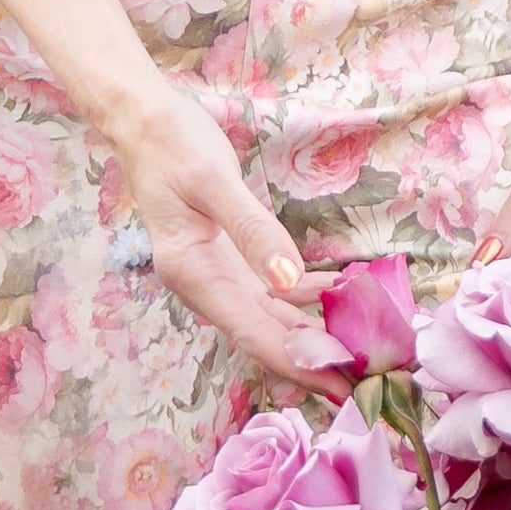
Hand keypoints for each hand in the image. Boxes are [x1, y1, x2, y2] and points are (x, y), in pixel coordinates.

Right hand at [98, 80, 341, 379]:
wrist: (145, 122)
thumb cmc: (172, 145)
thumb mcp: (212, 180)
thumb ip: (252, 231)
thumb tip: (288, 283)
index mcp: (193, 274)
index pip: (251, 332)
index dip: (296, 363)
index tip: (338, 387)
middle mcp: (205, 285)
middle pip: (264, 334)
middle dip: (313, 360)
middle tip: (366, 383)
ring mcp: (219, 274)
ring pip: (273, 316)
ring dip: (314, 333)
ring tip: (362, 351)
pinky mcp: (233, 258)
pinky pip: (275, 287)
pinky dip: (308, 293)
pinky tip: (344, 292)